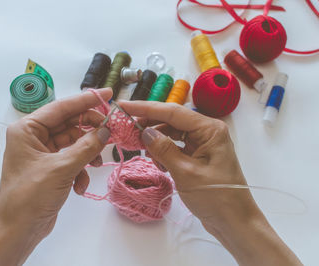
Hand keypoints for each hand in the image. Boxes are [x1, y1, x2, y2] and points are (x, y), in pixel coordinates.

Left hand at [0, 88, 111, 265]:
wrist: (18, 230)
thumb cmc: (31, 195)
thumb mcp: (61, 168)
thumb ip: (86, 147)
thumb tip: (106, 130)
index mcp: (27, 128)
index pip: (62, 107)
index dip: (86, 100)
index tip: (108, 94)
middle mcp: (33, 136)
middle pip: (69, 124)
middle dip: (89, 131)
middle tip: (110, 132)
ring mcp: (42, 152)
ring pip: (73, 142)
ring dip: (86, 154)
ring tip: (95, 164)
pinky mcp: (50, 167)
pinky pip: (71, 159)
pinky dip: (80, 170)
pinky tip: (80, 186)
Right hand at [120, 101, 301, 265]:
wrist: (234, 222)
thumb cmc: (216, 198)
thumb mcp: (185, 173)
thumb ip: (163, 149)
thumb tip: (145, 132)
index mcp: (210, 129)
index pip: (172, 111)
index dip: (145, 108)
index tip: (124, 106)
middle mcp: (207, 132)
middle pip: (171, 120)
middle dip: (149, 125)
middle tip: (126, 129)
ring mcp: (203, 143)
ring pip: (172, 134)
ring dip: (156, 141)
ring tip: (142, 150)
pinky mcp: (198, 155)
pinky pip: (176, 146)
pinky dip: (164, 152)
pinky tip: (158, 163)